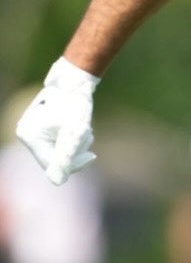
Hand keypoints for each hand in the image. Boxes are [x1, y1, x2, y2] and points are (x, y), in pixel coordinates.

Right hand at [16, 57, 99, 185]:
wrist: (78, 80)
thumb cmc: (76, 101)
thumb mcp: (76, 128)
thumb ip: (67, 154)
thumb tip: (58, 182)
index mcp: (28, 134)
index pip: (51, 162)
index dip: (73, 164)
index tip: (92, 157)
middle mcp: (27, 133)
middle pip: (54, 158)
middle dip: (75, 150)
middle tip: (88, 134)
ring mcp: (35, 131)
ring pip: (60, 151)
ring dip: (76, 144)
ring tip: (84, 127)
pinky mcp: (44, 129)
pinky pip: (61, 144)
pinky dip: (73, 139)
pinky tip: (81, 127)